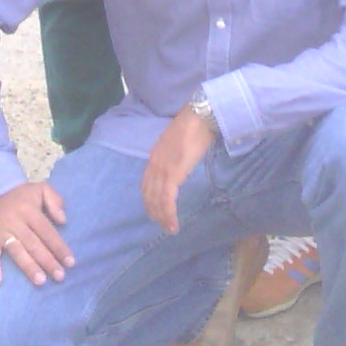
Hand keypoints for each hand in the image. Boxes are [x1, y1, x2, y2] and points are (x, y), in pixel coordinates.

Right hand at [0, 178, 74, 285]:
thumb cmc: (24, 194)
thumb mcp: (43, 188)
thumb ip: (55, 201)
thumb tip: (63, 220)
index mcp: (29, 210)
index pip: (46, 231)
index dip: (59, 247)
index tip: (70, 262)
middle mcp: (15, 222)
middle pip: (33, 244)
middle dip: (47, 261)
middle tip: (59, 276)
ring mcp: (1, 231)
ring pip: (16, 251)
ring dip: (28, 267)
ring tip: (40, 281)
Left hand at [141, 103, 215, 232]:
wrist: (198, 117)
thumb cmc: (193, 126)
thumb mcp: (177, 143)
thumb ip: (173, 155)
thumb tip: (179, 163)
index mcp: (154, 156)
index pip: (146, 184)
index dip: (149, 200)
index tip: (155, 211)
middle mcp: (154, 165)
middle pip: (148, 195)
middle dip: (154, 212)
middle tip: (163, 224)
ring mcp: (162, 170)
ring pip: (156, 201)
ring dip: (162, 217)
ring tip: (169, 228)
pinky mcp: (172, 174)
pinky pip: (167, 200)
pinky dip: (168, 214)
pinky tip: (173, 223)